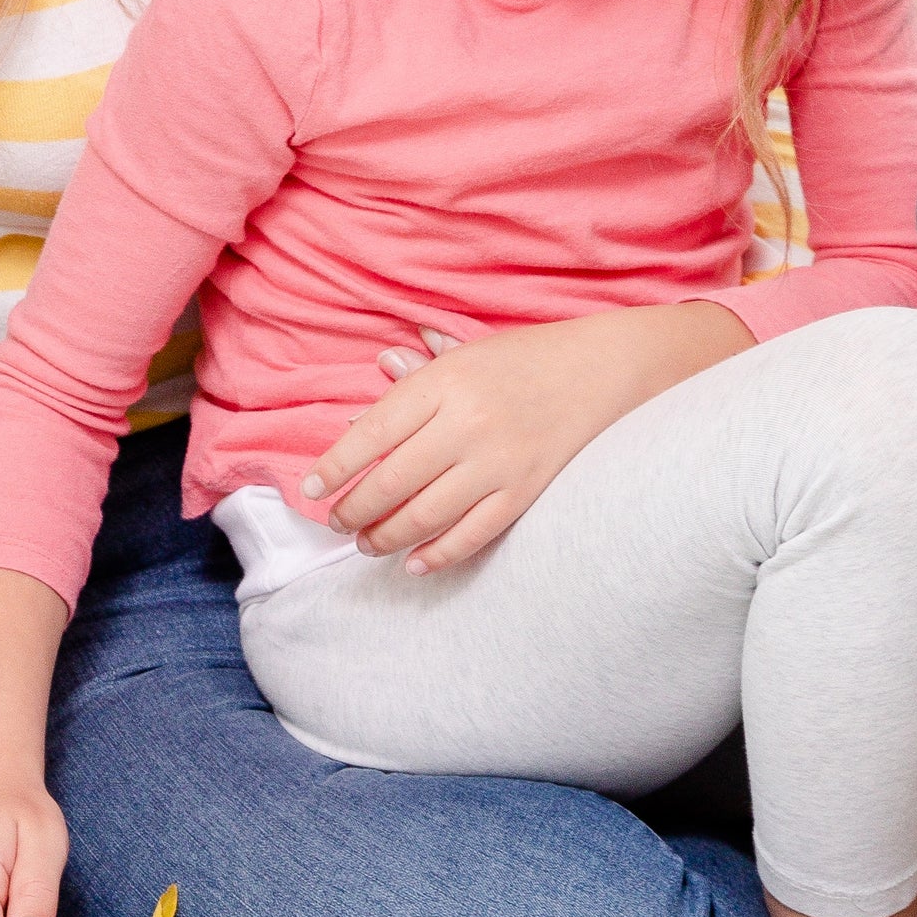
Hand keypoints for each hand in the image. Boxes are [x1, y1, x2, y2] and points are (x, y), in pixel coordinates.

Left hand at [302, 302, 747, 571]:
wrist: (606, 370)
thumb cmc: (528, 359)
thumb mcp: (468, 353)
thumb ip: (418, 376)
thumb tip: (375, 378)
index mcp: (444, 382)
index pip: (371, 434)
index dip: (334, 468)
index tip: (311, 489)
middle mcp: (467, 423)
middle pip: (390, 481)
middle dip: (354, 509)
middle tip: (337, 521)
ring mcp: (498, 462)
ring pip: (424, 515)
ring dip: (385, 536)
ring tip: (366, 543)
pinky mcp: (526, 492)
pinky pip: (471, 535)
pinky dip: (437, 555)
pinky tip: (413, 563)